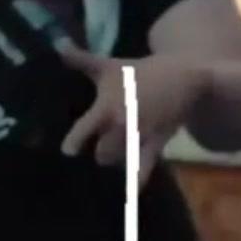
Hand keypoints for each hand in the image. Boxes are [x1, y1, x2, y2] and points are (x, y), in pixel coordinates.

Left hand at [59, 44, 205, 186]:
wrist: (184, 77)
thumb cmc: (140, 72)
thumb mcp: (109, 66)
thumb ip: (80, 60)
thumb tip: (56, 44)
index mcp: (107, 106)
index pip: (86, 127)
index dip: (75, 140)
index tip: (66, 152)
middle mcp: (123, 124)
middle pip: (103, 151)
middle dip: (96, 155)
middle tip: (88, 157)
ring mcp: (141, 135)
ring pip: (120, 160)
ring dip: (112, 163)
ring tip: (104, 165)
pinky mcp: (158, 143)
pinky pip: (146, 165)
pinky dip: (138, 179)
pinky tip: (131, 196)